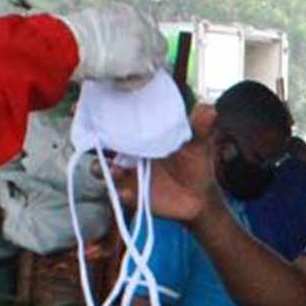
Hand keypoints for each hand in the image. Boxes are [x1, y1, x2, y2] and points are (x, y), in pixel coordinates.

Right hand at [61, 4, 160, 88]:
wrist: (70, 44)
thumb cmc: (71, 36)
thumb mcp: (93, 26)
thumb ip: (108, 32)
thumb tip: (107, 45)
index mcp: (126, 11)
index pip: (146, 25)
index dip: (140, 41)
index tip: (130, 54)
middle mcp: (140, 22)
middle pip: (158, 42)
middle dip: (148, 56)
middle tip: (131, 69)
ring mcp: (145, 41)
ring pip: (156, 59)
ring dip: (141, 70)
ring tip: (120, 78)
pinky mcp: (145, 61)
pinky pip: (148, 75)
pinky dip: (134, 82)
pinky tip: (117, 83)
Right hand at [109, 107, 223, 226]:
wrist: (199, 196)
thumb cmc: (195, 164)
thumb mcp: (198, 144)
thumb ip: (199, 128)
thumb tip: (210, 108)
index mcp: (143, 135)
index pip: (119, 122)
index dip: (106, 117)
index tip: (99, 113)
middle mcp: (130, 152)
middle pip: (103, 144)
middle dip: (95, 141)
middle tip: (98, 140)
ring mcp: (128, 173)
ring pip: (104, 168)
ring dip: (103, 168)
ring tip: (115, 170)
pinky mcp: (130, 194)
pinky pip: (118, 193)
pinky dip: (120, 193)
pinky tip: (127, 193)